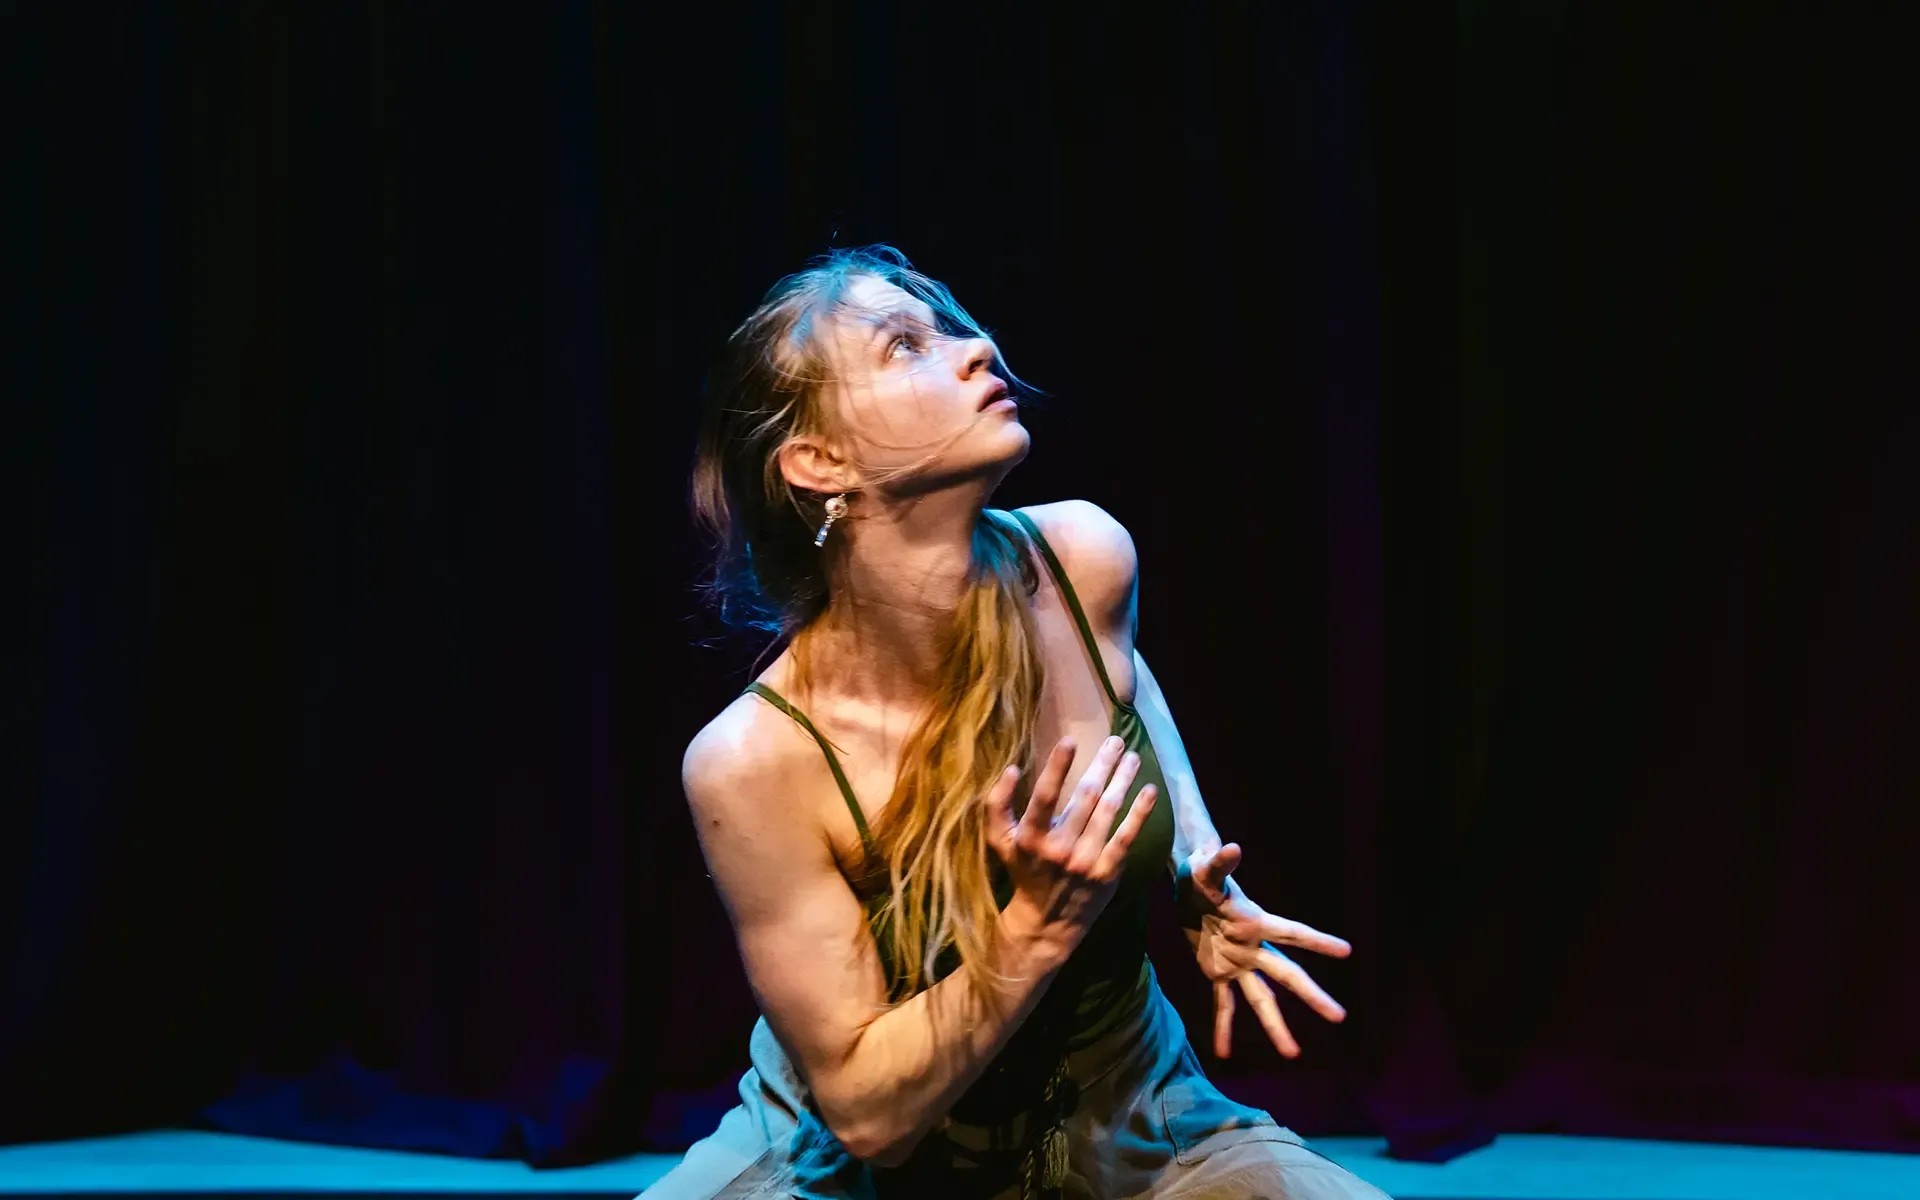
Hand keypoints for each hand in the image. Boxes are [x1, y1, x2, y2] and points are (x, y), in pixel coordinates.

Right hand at [985, 735, 1159, 955]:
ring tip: (1132, 757)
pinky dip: (1140, 813)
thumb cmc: (1023, 871)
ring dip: (1123, 780)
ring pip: (1108, 811)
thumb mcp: (1000, 842)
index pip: (1045, 796)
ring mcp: (1087, 861)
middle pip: (1085, 797)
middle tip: (1116, 740)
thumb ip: (997, 805)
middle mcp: (1060, 849)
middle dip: (1102, 765)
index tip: (1070, 740)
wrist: (1047, 922)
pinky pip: (1127, 837)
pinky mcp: (1108, 872)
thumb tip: (1011, 769)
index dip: (1057, 767)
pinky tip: (1149, 790)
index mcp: (1031, 838)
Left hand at [1176, 842, 1351, 1058]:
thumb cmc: (1200, 873)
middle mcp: (1254, 947)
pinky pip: (1224, 1005)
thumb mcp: (1204, 869)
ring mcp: (1239, 964)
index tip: (1346, 951)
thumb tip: (1230, 847)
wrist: (1189, 886)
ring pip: (1262, 1000)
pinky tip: (1224, 1053)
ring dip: (1276, 1026)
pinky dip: (1224, 1028)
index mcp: (1256, 922)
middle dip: (1312, 996)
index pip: (1292, 933)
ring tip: (1293, 1054)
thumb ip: (1218, 863)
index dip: (1317, 941)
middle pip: (1288, 976)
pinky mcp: (1218, 973)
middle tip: (1340, 1016)